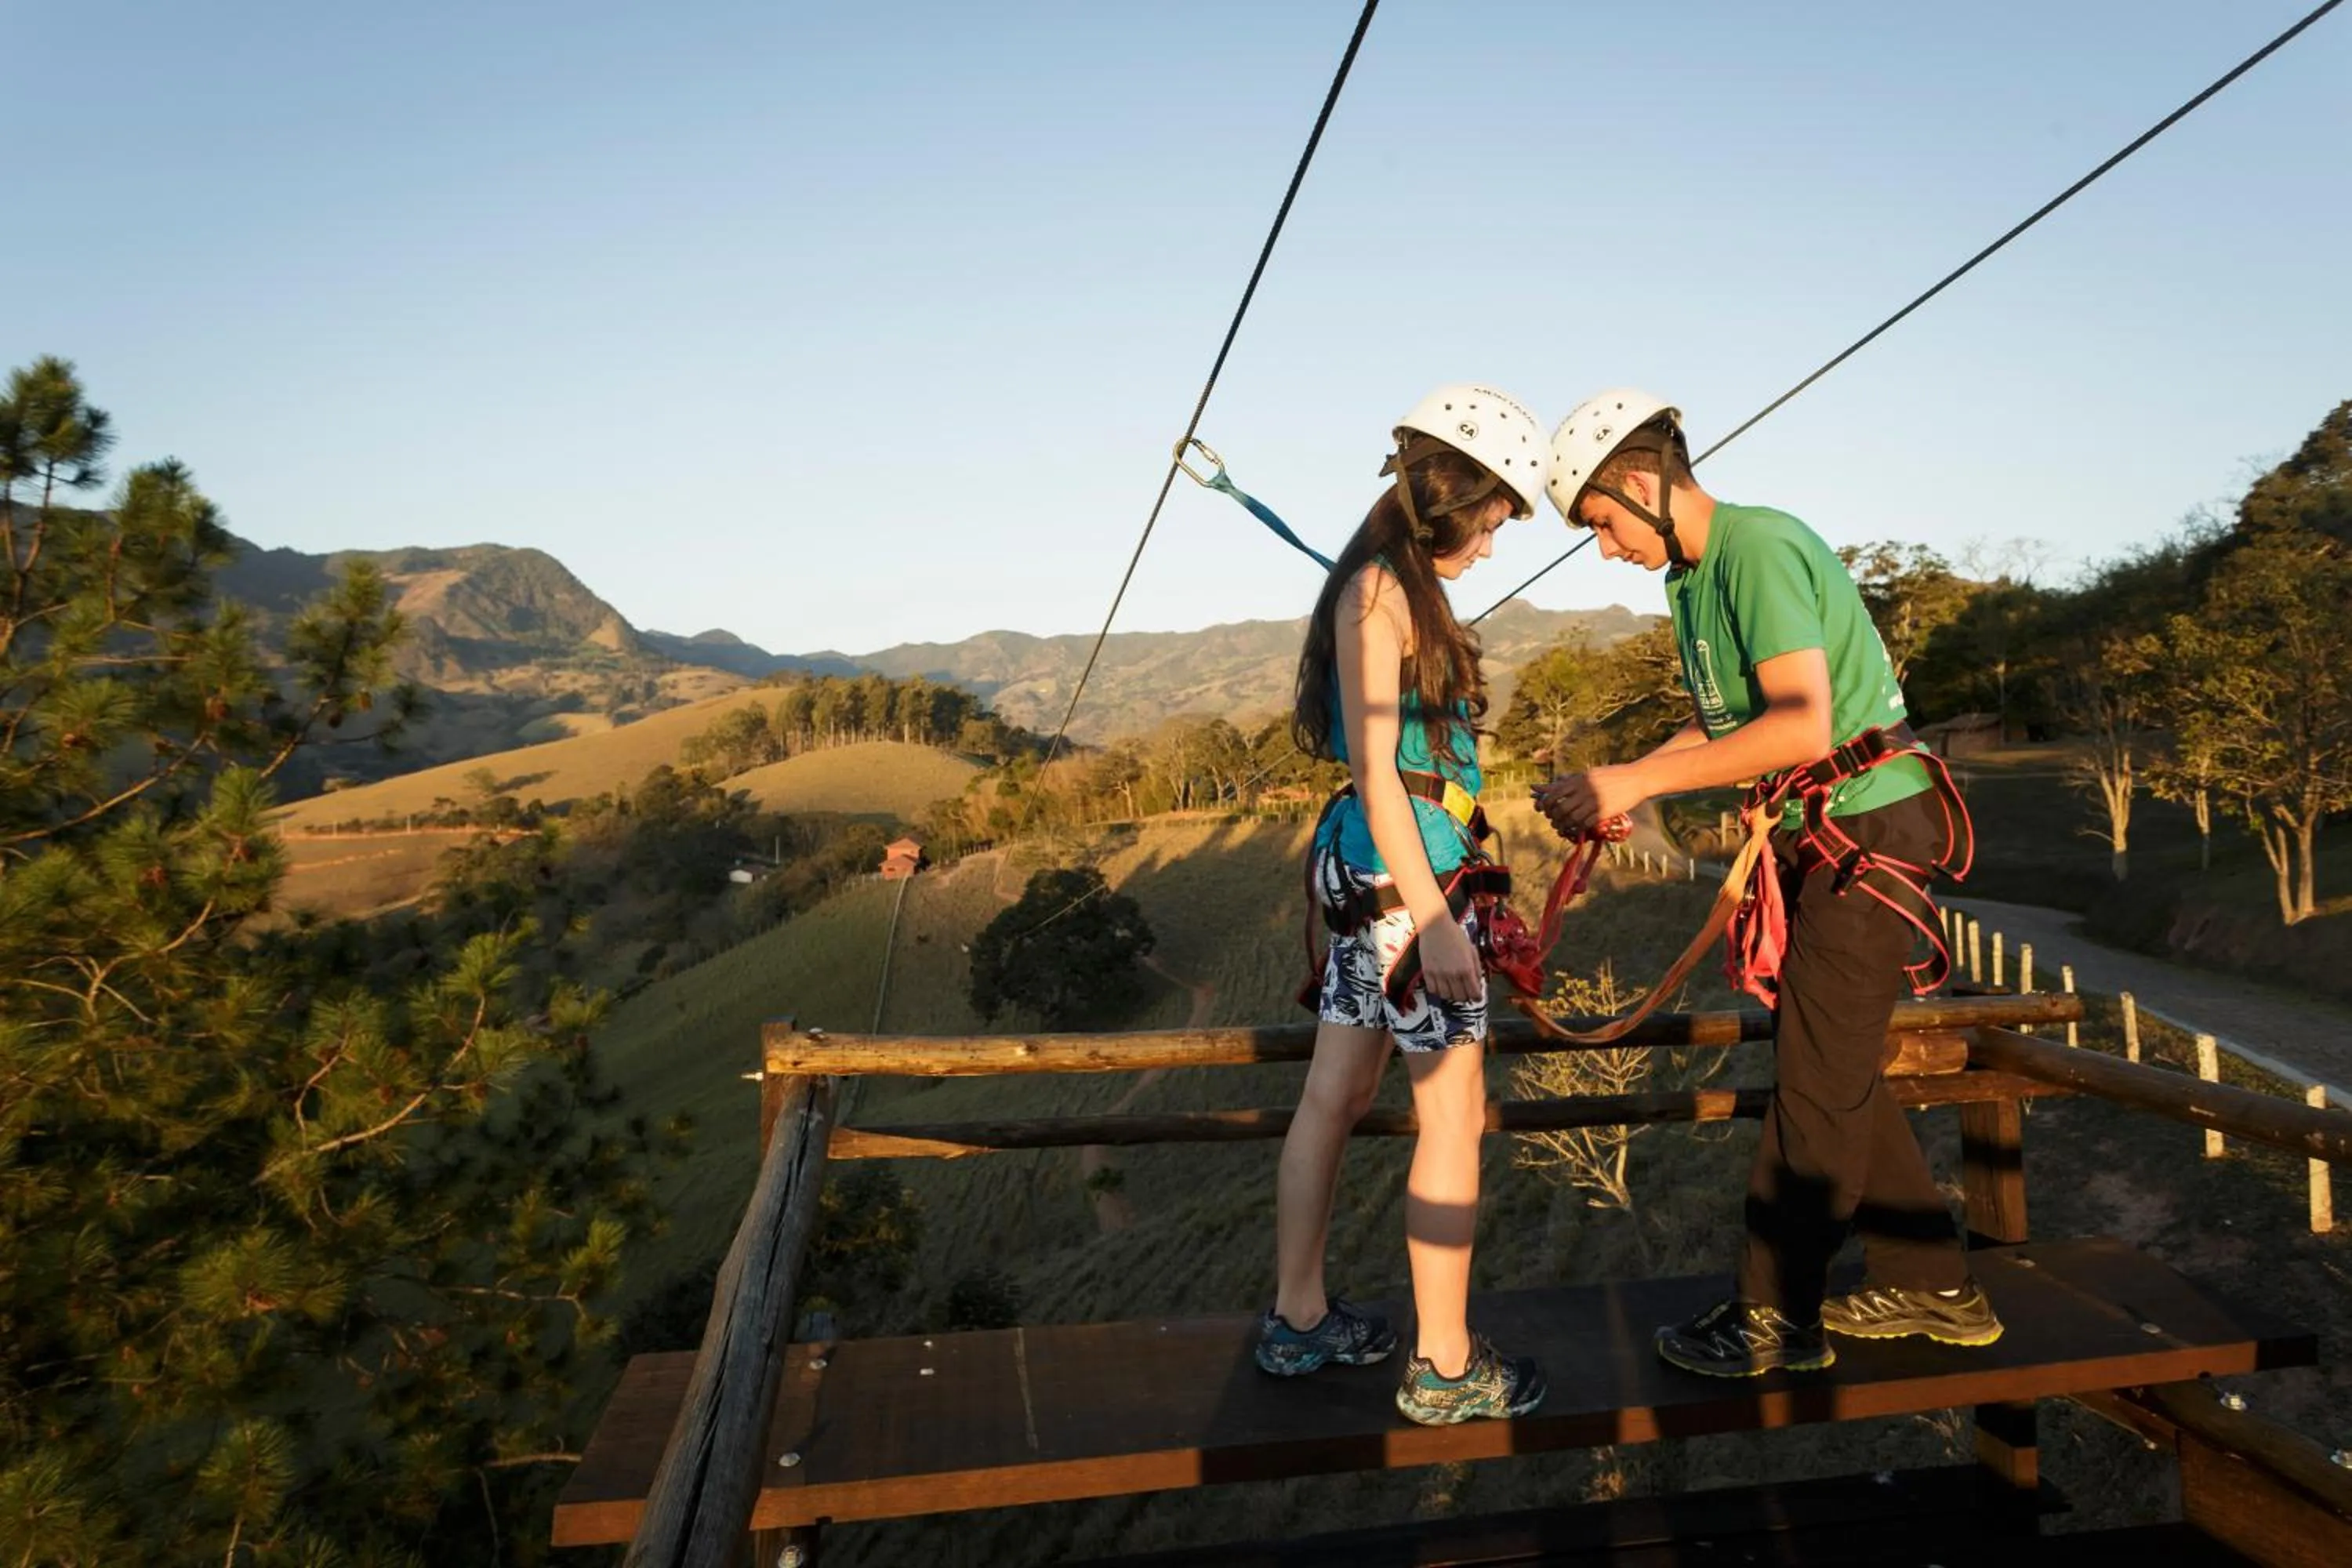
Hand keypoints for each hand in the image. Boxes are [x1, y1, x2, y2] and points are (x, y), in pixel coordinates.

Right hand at [1415, 916, 1482, 1004]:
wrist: (1435, 925)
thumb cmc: (1456, 935)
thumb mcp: (1472, 950)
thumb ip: (1477, 968)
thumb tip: (1478, 983)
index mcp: (1467, 968)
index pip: (1474, 993)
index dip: (1477, 997)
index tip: (1476, 996)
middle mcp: (1453, 974)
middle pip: (1460, 998)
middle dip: (1465, 997)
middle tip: (1465, 992)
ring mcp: (1439, 974)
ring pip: (1446, 996)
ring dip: (1451, 995)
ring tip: (1452, 988)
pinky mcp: (1427, 972)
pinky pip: (1432, 990)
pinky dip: (1438, 991)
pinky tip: (1441, 985)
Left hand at [1534, 765, 1650, 836]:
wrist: (1636, 779)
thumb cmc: (1611, 776)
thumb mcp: (1589, 774)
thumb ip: (1569, 780)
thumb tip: (1547, 785)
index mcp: (1579, 779)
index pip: (1554, 793)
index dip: (1543, 803)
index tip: (1540, 808)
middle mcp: (1584, 790)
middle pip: (1560, 807)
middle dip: (1552, 816)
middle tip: (1553, 819)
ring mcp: (1594, 801)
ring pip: (1571, 817)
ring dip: (1563, 825)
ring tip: (1560, 827)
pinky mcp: (1604, 812)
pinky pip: (1584, 824)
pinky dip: (1576, 828)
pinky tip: (1574, 829)